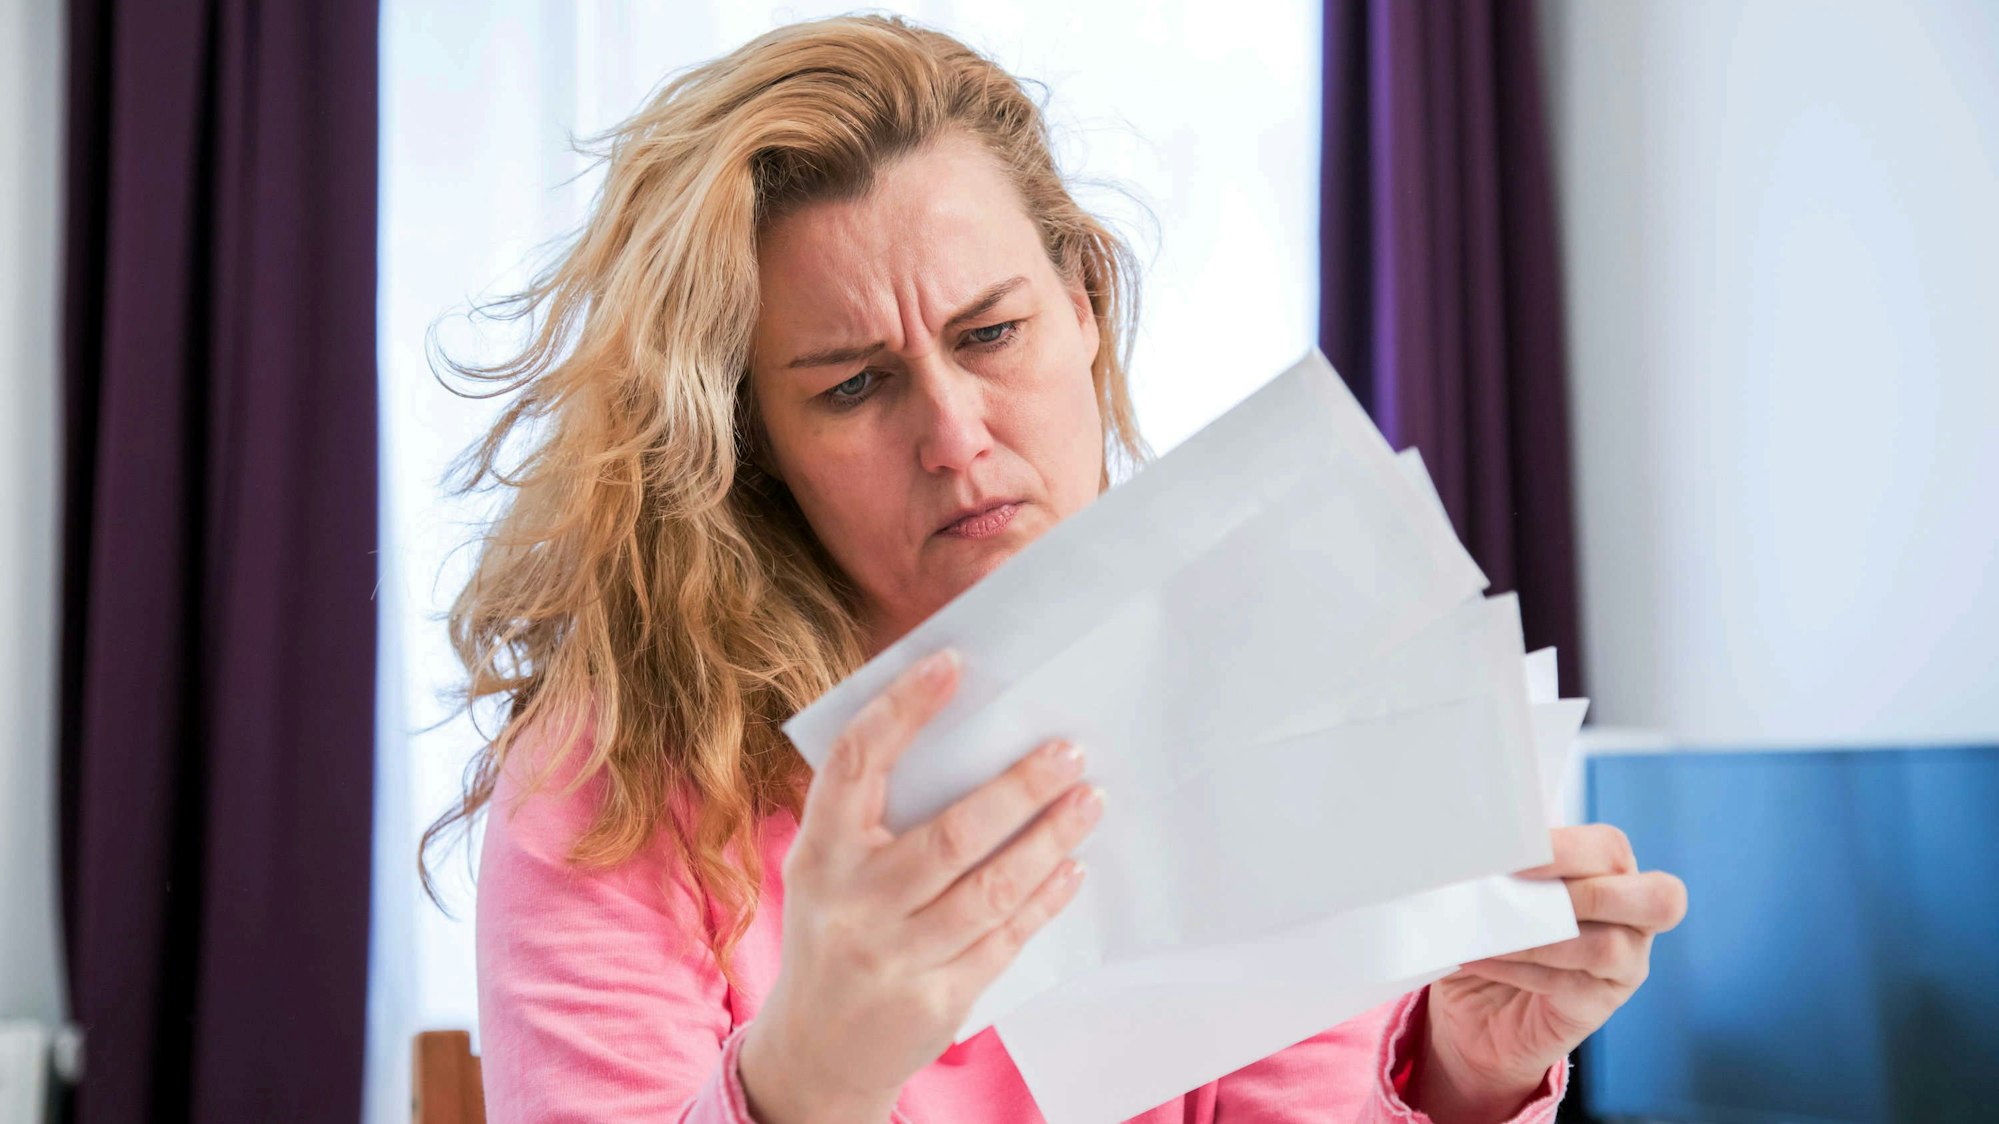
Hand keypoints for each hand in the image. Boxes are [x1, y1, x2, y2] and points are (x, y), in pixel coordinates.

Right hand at [738, 648, 1102, 1123]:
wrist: (813, 1052)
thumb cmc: (834, 930)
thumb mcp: (826, 869)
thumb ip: (873, 814)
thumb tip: (967, 737)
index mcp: (819, 852)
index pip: (856, 764)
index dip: (902, 710)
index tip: (953, 665)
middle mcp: (853, 904)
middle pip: (951, 836)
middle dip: (1019, 789)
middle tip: (1069, 749)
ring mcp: (894, 957)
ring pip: (989, 890)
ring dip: (1049, 840)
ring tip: (1090, 799)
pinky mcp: (935, 1001)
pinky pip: (1004, 939)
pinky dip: (1044, 899)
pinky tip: (1073, 867)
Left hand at [1412, 824, 1687, 1122]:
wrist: (1475, 1007)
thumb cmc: (1492, 932)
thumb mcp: (1497, 890)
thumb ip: (1506, 866)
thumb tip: (1484, 847)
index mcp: (1611, 873)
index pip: (1612, 849)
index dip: (1567, 848)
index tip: (1512, 853)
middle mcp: (1633, 919)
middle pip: (1657, 896)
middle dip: (1583, 892)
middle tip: (1517, 893)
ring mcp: (1624, 968)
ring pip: (1607, 947)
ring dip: (1539, 937)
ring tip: (1487, 932)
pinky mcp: (1599, 1007)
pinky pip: (1571, 986)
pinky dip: (1519, 970)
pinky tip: (1480, 960)